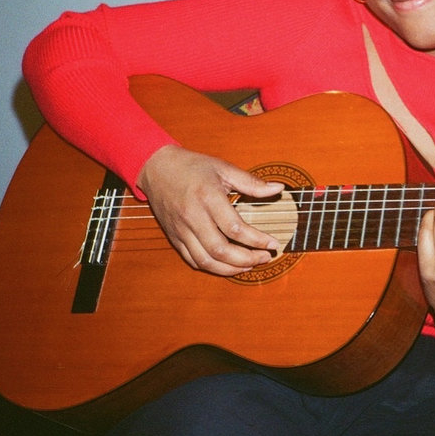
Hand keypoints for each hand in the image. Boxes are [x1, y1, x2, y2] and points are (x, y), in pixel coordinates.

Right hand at [137, 145, 282, 275]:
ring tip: (250, 265)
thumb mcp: (223, 168)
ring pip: (206, 261)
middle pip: (221, 250)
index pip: (235, 228)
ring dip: (231, 269)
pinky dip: (212, 267)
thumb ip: (251, 182)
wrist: (156, 168)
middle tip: (265, 257)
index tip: (273, 244)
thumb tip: (278, 189)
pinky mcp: (174, 237)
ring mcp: (181, 229)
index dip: (257, 240)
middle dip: (247, 259)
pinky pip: (193, 260)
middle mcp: (193, 216)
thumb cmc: (192, 166)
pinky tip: (228, 265)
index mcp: (208, 197)